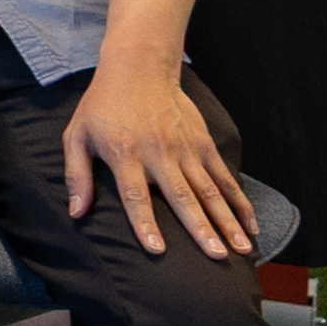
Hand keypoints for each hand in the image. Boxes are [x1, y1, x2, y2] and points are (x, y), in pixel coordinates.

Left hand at [62, 56, 256, 259]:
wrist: (138, 69)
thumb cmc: (102, 106)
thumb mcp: (77, 136)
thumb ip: (76, 175)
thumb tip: (76, 213)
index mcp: (125, 154)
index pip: (136, 196)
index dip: (146, 224)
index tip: (157, 250)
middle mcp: (158, 154)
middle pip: (182, 197)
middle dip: (200, 229)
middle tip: (215, 256)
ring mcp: (185, 149)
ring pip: (210, 191)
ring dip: (227, 221)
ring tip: (241, 248)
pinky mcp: (203, 144)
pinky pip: (225, 177)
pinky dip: (239, 201)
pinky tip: (251, 224)